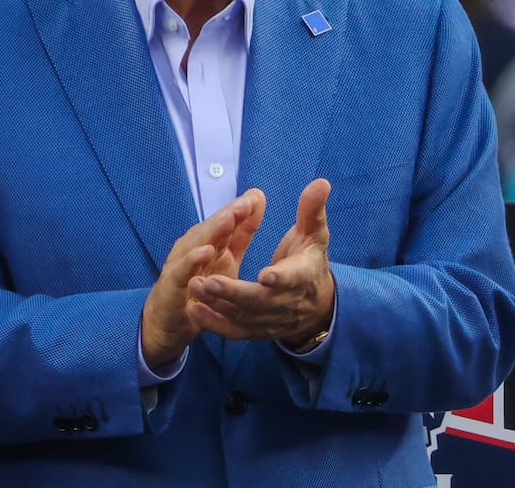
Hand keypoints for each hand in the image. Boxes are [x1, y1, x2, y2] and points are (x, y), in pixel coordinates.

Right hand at [141, 189, 264, 368]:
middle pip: (211, 229)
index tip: (258, 196)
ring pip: (196, 244)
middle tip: (246, 202)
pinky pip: (182, 272)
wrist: (167, 321)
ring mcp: (180, 266)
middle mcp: (192, 249)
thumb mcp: (225, 260)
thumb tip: (255, 203)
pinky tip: (206, 252)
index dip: (240, 210)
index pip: (225, 224)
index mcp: (208, 244)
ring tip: (229, 218)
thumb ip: (240, 235)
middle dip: (228, 214)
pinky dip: (192, 260)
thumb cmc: (199, 287)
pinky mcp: (171, 285)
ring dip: (212, 230)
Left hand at [187, 179, 335, 346]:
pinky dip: (215, 325)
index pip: (294, 279)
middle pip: (262, 302)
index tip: (265, 275)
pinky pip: (236, 332)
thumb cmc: (308, 260)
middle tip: (209, 281)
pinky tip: (193, 311)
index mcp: (303, 275)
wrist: (316, 303)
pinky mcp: (257, 330)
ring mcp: (271, 319)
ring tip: (193, 287)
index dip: (281, 278)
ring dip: (218, 305)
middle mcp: (287, 302)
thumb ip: (312, 211)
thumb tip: (320, 182)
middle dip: (235, 293)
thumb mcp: (314, 234)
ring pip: (244, 317)